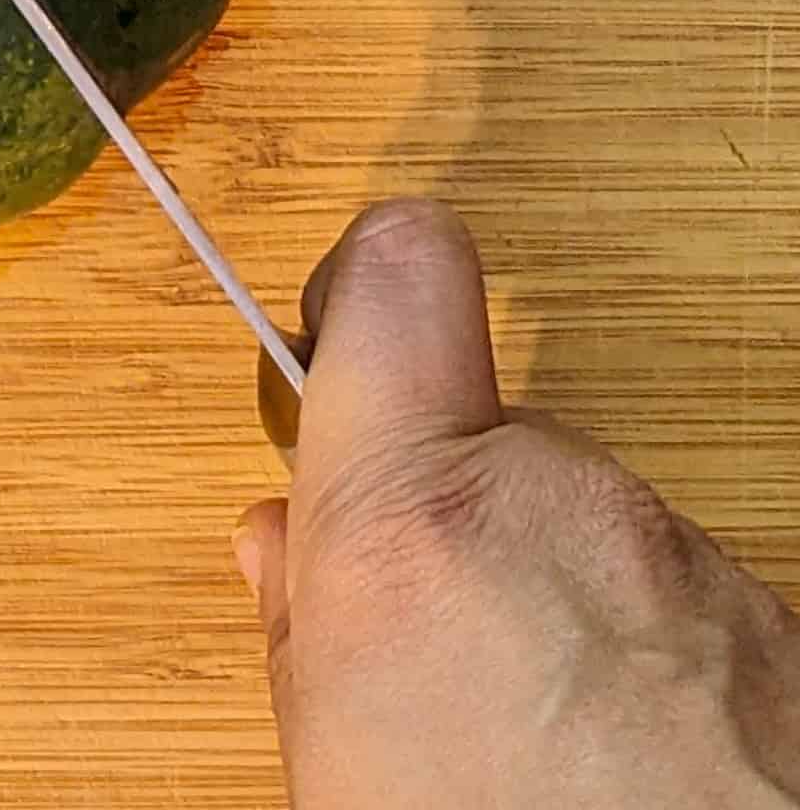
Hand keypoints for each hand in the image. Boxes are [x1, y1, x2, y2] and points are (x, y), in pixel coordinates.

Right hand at [239, 199, 799, 807]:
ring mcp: (689, 563)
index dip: (364, 288)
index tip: (336, 340)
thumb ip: (301, 619)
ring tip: (538, 738)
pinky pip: (675, 598)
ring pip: (586, 525)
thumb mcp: (330, 762)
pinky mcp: (783, 628)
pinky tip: (625, 764)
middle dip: (456, 518)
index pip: (401, 270)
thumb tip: (281, 541)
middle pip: (492, 438)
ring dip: (550, 596)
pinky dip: (642, 658)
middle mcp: (562, 501)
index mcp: (414, 516)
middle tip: (428, 647)